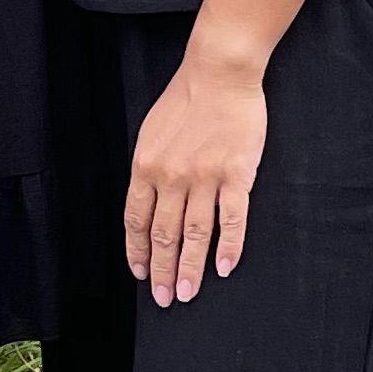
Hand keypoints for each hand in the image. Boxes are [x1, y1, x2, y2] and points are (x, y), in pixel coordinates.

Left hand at [124, 48, 266, 306]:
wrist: (219, 73)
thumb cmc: (185, 99)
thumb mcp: (152, 134)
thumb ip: (150, 170)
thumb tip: (147, 205)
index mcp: (146, 167)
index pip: (136, 221)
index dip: (138, 252)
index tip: (141, 274)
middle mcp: (171, 177)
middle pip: (163, 235)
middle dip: (162, 270)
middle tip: (165, 298)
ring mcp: (204, 178)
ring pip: (195, 234)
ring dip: (190, 268)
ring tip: (188, 293)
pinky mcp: (236, 175)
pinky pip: (231, 219)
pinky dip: (228, 247)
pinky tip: (224, 268)